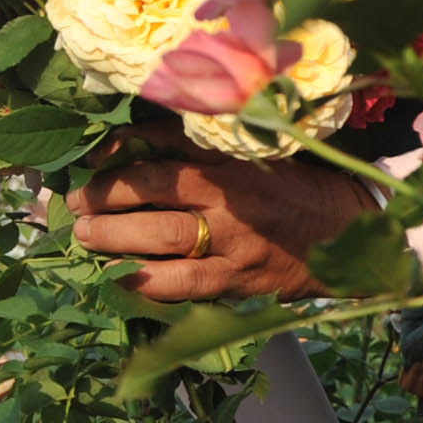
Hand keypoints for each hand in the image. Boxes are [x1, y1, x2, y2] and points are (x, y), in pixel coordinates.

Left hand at [69, 130, 375, 302]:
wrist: (349, 234)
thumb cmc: (295, 186)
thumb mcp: (256, 152)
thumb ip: (203, 145)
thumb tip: (135, 138)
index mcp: (235, 154)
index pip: (167, 140)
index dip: (121, 145)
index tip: (92, 154)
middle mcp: (232, 193)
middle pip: (155, 187)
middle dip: (105, 194)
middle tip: (73, 201)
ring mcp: (235, 239)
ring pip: (163, 237)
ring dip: (115, 237)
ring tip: (86, 236)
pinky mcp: (239, 279)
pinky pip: (184, 284)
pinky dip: (148, 283)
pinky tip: (120, 280)